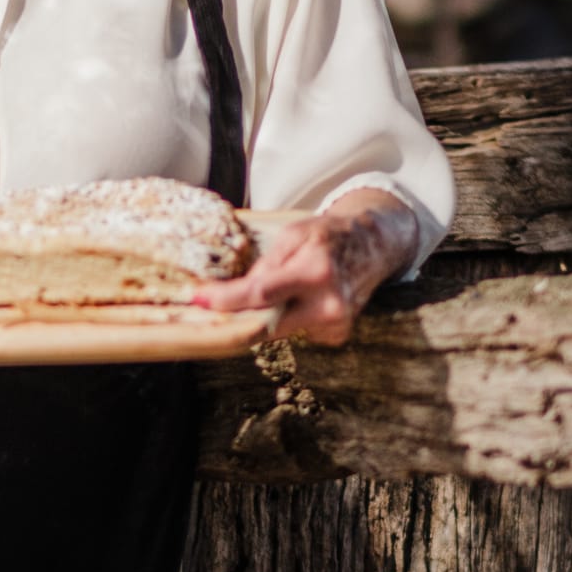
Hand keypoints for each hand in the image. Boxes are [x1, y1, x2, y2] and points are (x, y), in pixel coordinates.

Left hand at [193, 190, 417, 345]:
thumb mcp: (293, 236)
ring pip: (280, 329)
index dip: (227, 301)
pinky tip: (300, 299)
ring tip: (282, 288)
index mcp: (316, 272)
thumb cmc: (328, 236)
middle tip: (217, 304)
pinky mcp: (337, 336)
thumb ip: (265, 266)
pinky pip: (296, 331)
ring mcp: (336, 325)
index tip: (199, 301)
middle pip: (267, 325)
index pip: (262, 295)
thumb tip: (236, 294)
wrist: (372, 248)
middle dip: (240, 316)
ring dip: (268, 313)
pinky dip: (289, 317)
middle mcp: (329, 304)